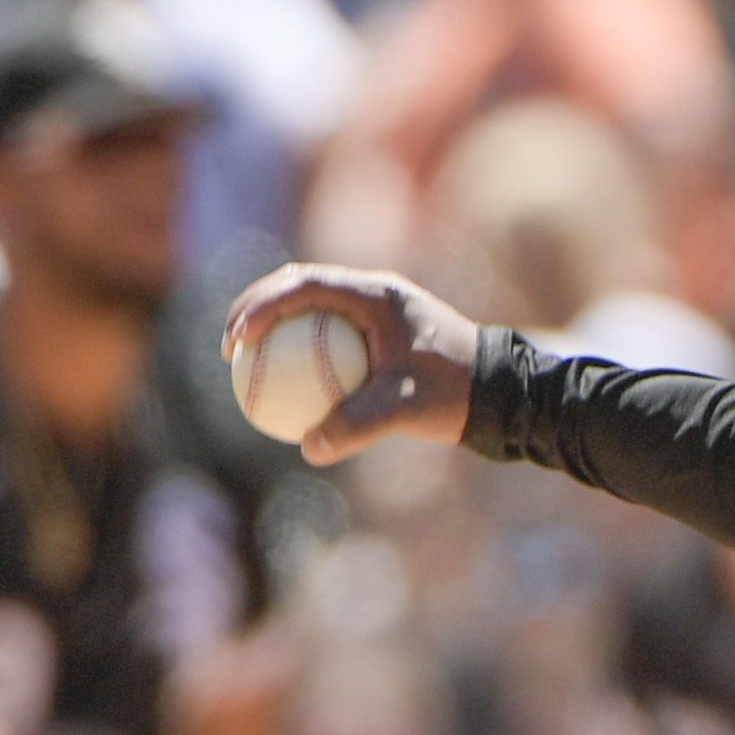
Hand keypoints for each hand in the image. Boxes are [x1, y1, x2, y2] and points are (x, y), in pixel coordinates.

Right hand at [219, 264, 481, 465]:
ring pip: (313, 311)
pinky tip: (287, 391)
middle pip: (298, 289)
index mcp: (378, 294)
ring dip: (276, 329)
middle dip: (255, 309)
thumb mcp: (405, 409)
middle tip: (228, 347)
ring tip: (246, 362)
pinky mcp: (383, 336)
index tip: (236, 338)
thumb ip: (356, 425)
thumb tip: (309, 449)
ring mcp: (379, 313)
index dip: (259, 306)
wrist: (505, 393)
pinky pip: (331, 338)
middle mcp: (376, 295)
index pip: (303, 285)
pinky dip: (304, 355)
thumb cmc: (457, 392)